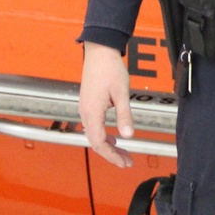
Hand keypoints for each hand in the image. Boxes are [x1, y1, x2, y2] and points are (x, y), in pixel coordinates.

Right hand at [79, 41, 134, 167]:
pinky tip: (115, 139)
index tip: (125, 162)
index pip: (99, 142)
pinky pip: (94, 127)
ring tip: (124, 154)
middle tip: (127, 162)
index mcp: (92, 112)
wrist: (100, 52)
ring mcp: (85, 109)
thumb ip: (124, 116)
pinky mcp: (88, 105)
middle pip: (96, 142)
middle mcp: (85, 113)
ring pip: (94, 135)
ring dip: (108, 147)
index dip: (112, 155)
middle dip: (112, 155)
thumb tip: (128, 136)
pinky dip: (104, 136)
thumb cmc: (110, 69)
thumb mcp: (122, 94)